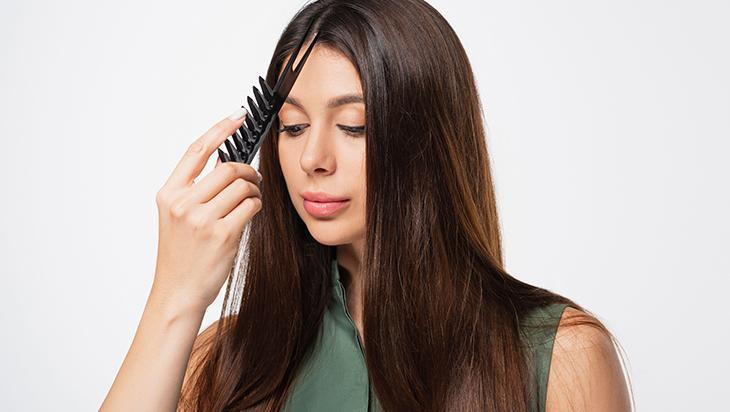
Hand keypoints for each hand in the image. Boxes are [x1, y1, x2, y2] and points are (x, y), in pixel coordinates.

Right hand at [152, 108, 262, 313]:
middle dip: (247, 171)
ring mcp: (201, 219)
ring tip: (250, 201)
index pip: (196, 150)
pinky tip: (251, 212)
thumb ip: (195, 190)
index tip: (238, 116)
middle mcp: (182, 203)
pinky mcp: (222, 235)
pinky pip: (251, 206)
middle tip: (253, 180)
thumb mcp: (177, 217)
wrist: (177, 293)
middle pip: (227, 168)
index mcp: (169, 194)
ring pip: (242, 186)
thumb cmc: (181, 255)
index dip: (220, 129)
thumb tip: (227, 163)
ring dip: (254, 191)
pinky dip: (256, 205)